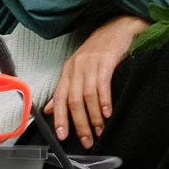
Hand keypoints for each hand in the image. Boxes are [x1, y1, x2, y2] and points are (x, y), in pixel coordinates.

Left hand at [45, 14, 148, 148]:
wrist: (119, 28)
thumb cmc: (100, 50)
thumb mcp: (79, 68)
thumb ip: (65, 89)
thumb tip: (49, 109)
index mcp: (68, 71)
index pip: (59, 98)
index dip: (60, 118)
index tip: (63, 136)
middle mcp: (76, 67)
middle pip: (73, 100)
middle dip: (79, 124)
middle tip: (87, 140)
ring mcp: (90, 63)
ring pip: (87, 96)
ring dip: (93, 117)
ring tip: (99, 130)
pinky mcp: (106, 60)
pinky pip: (102, 84)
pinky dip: (104, 101)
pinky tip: (107, 113)